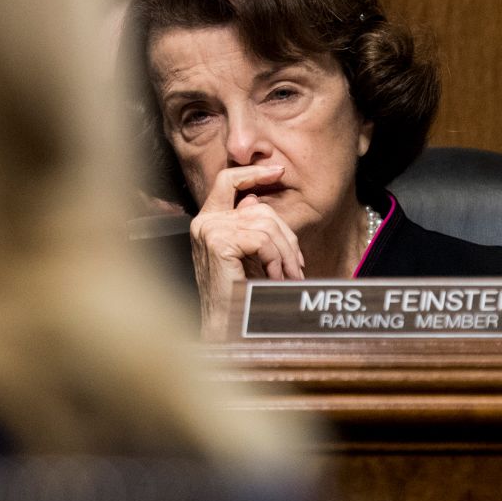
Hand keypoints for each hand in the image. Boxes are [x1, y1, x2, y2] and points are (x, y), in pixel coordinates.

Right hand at [189, 164, 303, 340]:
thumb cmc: (238, 298)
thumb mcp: (247, 256)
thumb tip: (259, 198)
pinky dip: (275, 259)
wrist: (224, 329)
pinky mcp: (217, 242)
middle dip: (286, 236)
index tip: (277, 171)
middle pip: (259, 208)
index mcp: (208, 221)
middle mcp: (204, 222)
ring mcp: (209, 230)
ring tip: (287, 278)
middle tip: (297, 267)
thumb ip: (251, 228)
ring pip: (264, 224)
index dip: (252, 173)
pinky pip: (261, 239)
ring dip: (284, 253)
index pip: (227, 181)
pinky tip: (274, 278)